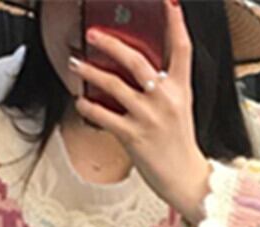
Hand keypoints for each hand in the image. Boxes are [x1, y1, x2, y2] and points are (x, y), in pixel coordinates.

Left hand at [68, 0, 211, 224]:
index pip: (181, 48)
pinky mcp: (134, 136)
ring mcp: (149, 117)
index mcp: (180, 88)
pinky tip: (79, 101)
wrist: (184, 177)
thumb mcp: (180, 109)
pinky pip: (104, 116)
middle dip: (111, 43)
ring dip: (91, 72)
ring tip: (75, 64)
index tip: (167, 2)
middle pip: (137, 60)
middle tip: (93, 34)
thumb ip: (164, 88)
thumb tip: (141, 73)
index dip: (175, 22)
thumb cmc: (178, 145)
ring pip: (114, 85)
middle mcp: (165, 98)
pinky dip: (88, 107)